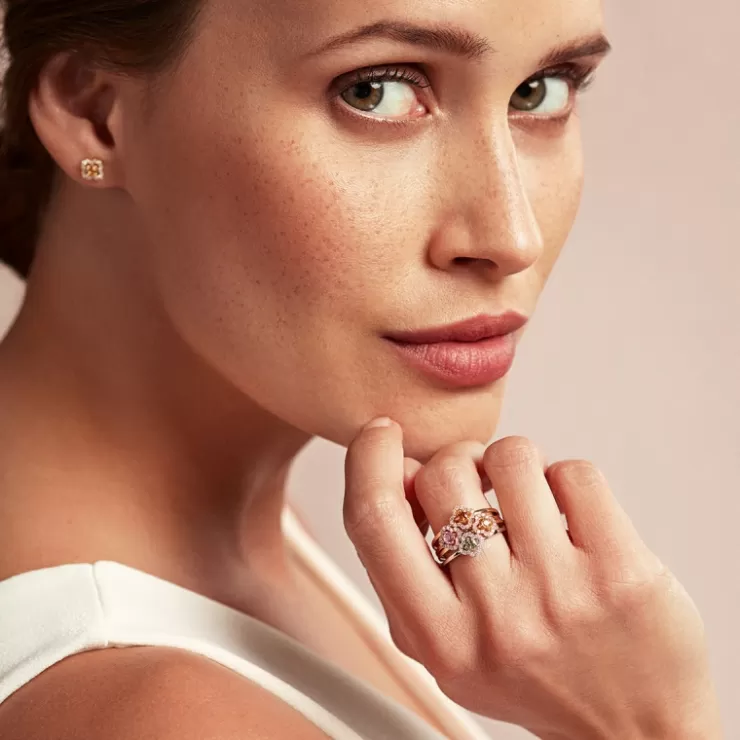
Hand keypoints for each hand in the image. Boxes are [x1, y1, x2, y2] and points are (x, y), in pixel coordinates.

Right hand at [343, 419, 722, 739]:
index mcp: (438, 639)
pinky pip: (574, 472)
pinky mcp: (622, 569)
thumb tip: (395, 474)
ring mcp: (561, 592)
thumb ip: (402, 573)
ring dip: (513, 463)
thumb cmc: (534, 676)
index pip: (375, 520)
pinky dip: (565, 479)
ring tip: (526, 499)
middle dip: (456, 458)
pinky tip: (569, 516)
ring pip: (510, 458)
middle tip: (475, 481)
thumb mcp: (443, 648)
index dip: (368, 459)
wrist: (633, 727)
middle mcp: (496, 618)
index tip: (381, 434)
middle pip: (443, 475)